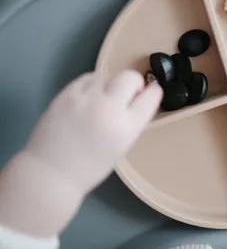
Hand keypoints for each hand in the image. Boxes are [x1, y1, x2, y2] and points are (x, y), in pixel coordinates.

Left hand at [25, 70, 161, 196]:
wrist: (52, 172)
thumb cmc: (92, 166)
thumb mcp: (123, 145)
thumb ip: (132, 120)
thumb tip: (137, 97)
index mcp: (128, 127)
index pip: (152, 95)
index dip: (153, 92)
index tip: (150, 93)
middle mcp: (109, 108)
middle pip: (130, 77)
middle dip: (133, 83)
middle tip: (126, 95)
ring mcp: (86, 99)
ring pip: (107, 76)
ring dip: (110, 85)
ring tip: (101, 100)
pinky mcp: (66, 94)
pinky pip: (87, 78)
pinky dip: (92, 85)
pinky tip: (87, 98)